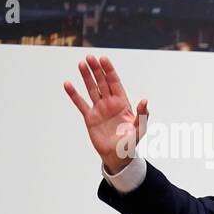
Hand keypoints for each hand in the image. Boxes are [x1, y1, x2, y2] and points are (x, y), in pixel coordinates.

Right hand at [63, 54, 147, 175]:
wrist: (118, 156)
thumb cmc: (131, 143)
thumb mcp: (140, 128)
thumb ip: (143, 114)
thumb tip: (145, 100)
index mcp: (123, 103)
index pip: (115, 83)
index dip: (109, 71)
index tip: (104, 59)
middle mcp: (110, 103)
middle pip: (102, 83)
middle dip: (97, 70)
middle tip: (90, 57)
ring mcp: (99, 109)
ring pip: (92, 89)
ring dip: (86, 77)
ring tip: (81, 64)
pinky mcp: (90, 118)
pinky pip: (80, 104)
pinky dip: (74, 95)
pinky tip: (68, 84)